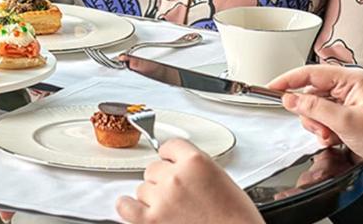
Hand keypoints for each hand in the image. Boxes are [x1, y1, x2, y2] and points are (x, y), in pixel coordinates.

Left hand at [116, 139, 263, 223]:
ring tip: (170, 207)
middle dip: (162, 179)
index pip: (170, 146)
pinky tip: (132, 207)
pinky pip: (126, 206)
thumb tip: (180, 167)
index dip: (170, 157)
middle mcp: (176, 176)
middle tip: (176, 192)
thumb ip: (196, 167)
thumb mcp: (220, 177)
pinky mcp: (151, 220)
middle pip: (153, 168)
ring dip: (152, 196)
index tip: (170, 161)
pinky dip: (128, 207)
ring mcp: (162, 198)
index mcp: (196, 161)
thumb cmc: (236, 216)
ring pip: (142, 187)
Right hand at [269, 65, 362, 172]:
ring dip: (318, 125)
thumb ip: (315, 108)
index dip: (289, 80)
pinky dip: (326, 130)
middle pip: (313, 93)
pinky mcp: (350, 114)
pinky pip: (327, 118)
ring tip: (330, 137)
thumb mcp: (345, 123)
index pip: (312, 73)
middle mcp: (350, 86)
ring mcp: (350, 101)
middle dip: (311, 114)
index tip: (271, 87)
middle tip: (320, 130)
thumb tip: (291, 98)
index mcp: (352, 79)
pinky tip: (334, 139)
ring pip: (318, 108)